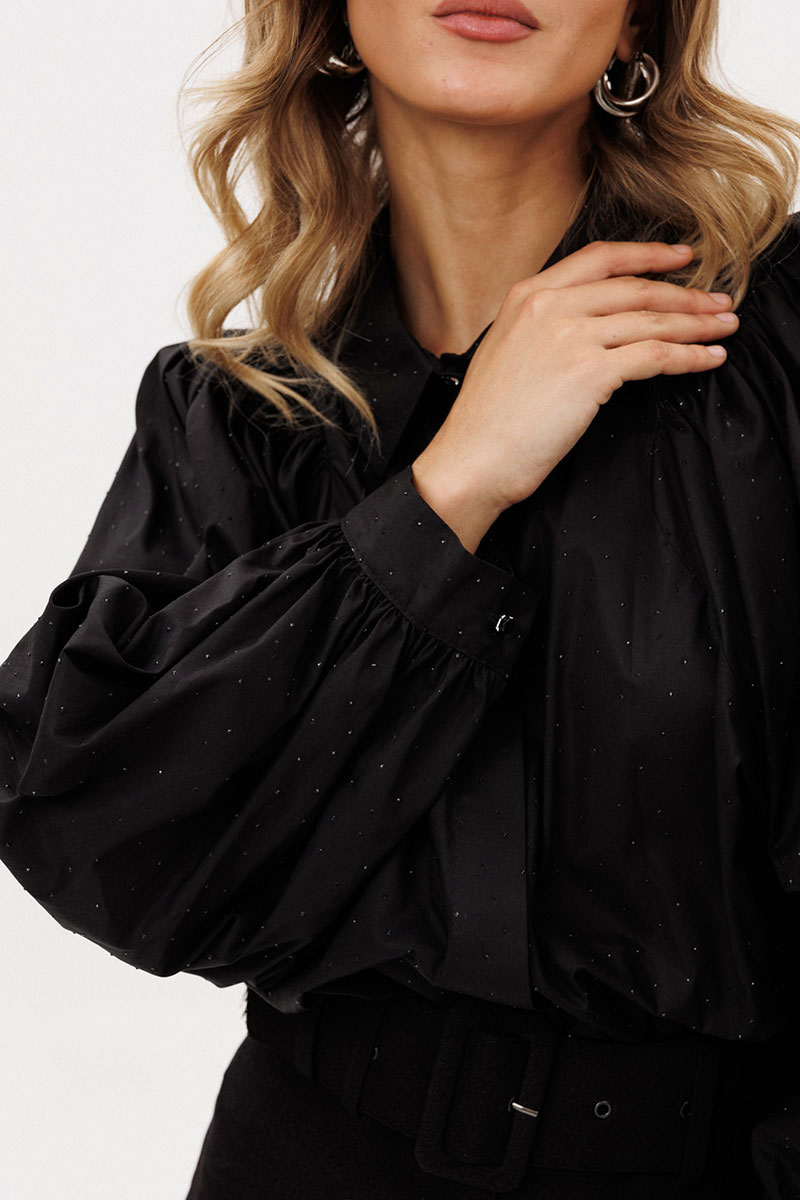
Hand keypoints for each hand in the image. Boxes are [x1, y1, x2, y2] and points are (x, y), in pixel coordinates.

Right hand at [411, 242, 737, 552]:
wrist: (471, 458)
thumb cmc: (487, 421)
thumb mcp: (507, 352)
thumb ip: (543, 328)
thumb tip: (591, 328)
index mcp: (527, 295)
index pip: (600, 259)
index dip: (647, 254)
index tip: (680, 257)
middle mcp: (549, 306)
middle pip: (634, 288)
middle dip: (685, 293)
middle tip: (718, 300)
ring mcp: (570, 335)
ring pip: (650, 319)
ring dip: (696, 322)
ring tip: (724, 328)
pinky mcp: (590, 371)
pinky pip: (654, 355)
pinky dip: (688, 356)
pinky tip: (707, 359)